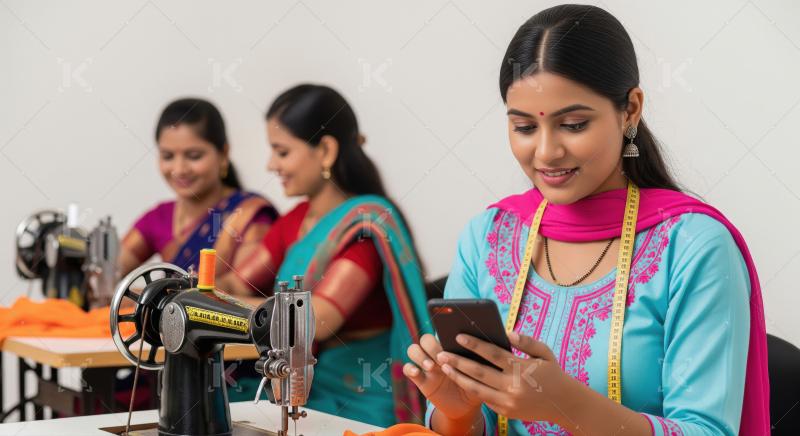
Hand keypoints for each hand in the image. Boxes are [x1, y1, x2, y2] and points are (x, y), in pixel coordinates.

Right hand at [403, 334, 482, 420]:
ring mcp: (427, 366)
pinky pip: (407, 369)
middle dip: (431, 346)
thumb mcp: (481, 372)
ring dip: (420, 355)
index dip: (443, 333)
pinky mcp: (420, 379)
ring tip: (431, 366)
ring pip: (413, 350)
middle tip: (441, 357)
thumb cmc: (476, 384)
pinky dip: (409, 369)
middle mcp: (436, 354)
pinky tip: (417, 373)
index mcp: (451, 347)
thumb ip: (480, 358)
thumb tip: (487, 341)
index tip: (454, 340)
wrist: (467, 406)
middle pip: (425, 339)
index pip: (442, 331)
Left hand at [435, 331, 568, 422]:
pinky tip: (459, 378)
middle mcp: (512, 386)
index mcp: (521, 368)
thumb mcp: (545, 352)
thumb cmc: (553, 373)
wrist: (565, 405)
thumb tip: (507, 332)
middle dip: (457, 362)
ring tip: (444, 367)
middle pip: (478, 372)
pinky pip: (484, 399)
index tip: (458, 336)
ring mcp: (508, 402)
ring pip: (476, 388)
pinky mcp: (506, 412)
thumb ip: (526, 341)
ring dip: (458, 377)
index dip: (474, 345)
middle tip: (440, 353)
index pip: (492, 354)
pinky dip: (470, 388)